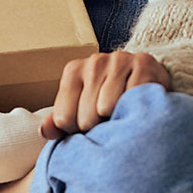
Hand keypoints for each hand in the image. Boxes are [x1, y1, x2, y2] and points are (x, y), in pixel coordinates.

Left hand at [40, 51, 170, 139]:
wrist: (148, 77)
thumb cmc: (109, 98)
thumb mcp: (81, 108)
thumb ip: (59, 122)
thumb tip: (44, 131)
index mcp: (73, 71)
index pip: (63, 119)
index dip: (76, 131)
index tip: (88, 128)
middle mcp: (93, 62)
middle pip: (85, 117)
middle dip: (97, 128)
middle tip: (109, 124)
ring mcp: (118, 60)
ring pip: (106, 108)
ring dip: (116, 121)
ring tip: (122, 117)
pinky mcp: (143, 64)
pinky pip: (132, 99)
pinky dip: (134, 111)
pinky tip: (136, 109)